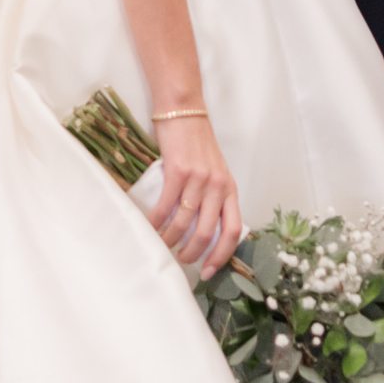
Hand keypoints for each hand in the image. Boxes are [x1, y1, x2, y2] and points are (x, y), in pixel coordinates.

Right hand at [148, 110, 240, 279]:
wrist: (184, 111)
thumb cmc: (197, 144)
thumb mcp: (214, 172)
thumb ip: (213, 197)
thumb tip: (201, 232)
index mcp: (230, 189)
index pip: (233, 230)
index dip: (222, 255)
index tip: (209, 271)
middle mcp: (218, 186)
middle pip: (207, 232)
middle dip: (192, 253)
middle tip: (180, 260)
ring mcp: (199, 179)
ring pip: (185, 222)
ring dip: (171, 239)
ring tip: (163, 245)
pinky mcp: (178, 171)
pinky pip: (166, 205)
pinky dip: (156, 221)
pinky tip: (150, 226)